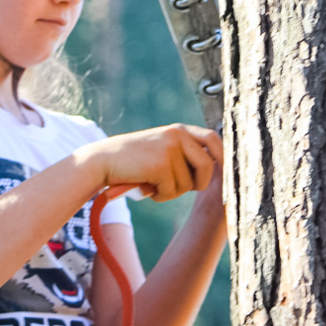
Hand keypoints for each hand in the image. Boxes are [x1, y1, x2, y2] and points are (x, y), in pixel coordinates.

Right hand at [82, 124, 222, 202]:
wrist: (102, 161)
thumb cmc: (134, 162)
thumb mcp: (162, 150)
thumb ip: (184, 155)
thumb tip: (215, 169)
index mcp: (180, 129)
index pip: (214, 139)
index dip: (222, 157)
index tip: (223, 173)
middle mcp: (177, 134)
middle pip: (208, 166)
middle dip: (198, 184)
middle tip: (175, 187)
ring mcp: (169, 148)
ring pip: (189, 184)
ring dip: (172, 192)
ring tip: (153, 184)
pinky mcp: (160, 164)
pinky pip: (171, 191)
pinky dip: (159, 196)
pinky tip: (145, 187)